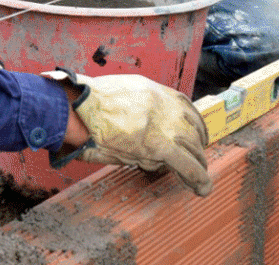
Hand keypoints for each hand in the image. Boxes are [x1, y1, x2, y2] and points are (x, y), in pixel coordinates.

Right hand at [44, 68, 212, 196]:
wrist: (76, 107)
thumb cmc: (86, 102)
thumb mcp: (116, 92)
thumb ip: (133, 105)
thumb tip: (137, 123)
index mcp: (153, 90)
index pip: (186, 106)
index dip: (194, 123)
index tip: (195, 133)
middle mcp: (163, 104)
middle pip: (192, 128)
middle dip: (196, 146)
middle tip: (196, 158)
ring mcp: (163, 123)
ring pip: (193, 148)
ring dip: (198, 163)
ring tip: (198, 178)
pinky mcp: (159, 145)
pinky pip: (187, 165)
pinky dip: (197, 178)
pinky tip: (202, 188)